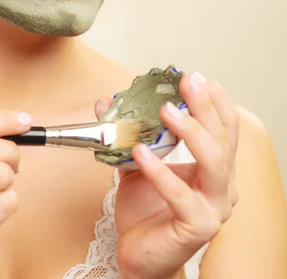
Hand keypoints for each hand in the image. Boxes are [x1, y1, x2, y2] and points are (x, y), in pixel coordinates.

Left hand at [95, 72, 239, 278]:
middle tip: (187, 83)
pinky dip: (161, 172)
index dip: (215, 100)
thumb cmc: (146, 209)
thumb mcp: (136, 162)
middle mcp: (223, 185)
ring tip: (166, 111)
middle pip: (222, 138)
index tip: (195, 77)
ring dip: (190, 131)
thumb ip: (127, 133)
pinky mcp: (198, 227)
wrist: (140, 255)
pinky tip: (141, 155)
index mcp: (215, 167)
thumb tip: (106, 101)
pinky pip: (182, 196)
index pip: (226, 127)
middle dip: (204, 105)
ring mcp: (214, 207)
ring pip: (214, 162)